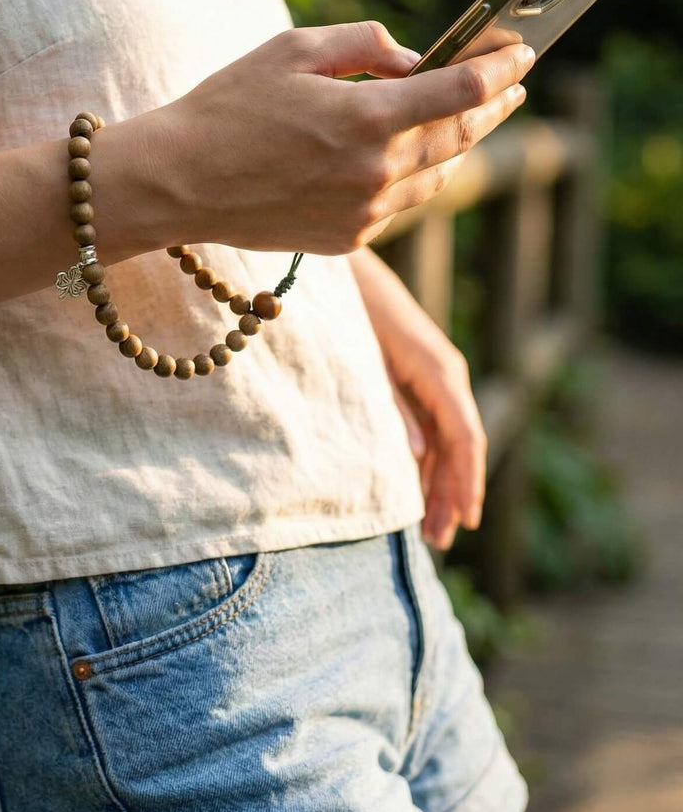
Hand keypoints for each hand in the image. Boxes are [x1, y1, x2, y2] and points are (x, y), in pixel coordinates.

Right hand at [159, 20, 531, 253]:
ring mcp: (363, 213)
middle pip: (460, 136)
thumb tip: (412, 60)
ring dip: (457, 145)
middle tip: (512, 86)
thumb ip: (363, 45)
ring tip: (467, 122)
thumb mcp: (291, 49)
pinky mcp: (346, 239)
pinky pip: (398, 205)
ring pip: (436, 177)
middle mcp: (375, 172)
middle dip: (493, 106)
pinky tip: (408, 160)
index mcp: (366, 118)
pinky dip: (412, 178)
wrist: (177, 183)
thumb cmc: (226, 108)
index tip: (521, 51)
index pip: (462, 91)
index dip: (501, 68)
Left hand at [350, 249, 486, 550]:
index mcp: (441, 374)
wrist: (345, 270)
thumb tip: (417, 455)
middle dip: (452, 494)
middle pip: (460, 447)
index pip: (466, 440)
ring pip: (446, 440)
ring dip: (439, 482)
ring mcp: (435, 377)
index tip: (465, 522)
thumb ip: (392, 409)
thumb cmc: (353, 313)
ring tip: (428, 527)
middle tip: (439, 541)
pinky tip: (414, 487)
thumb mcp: (368, 365)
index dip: (467, 483)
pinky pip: (431, 425)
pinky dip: (425, 458)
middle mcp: (446, 377)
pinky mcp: (418, 376)